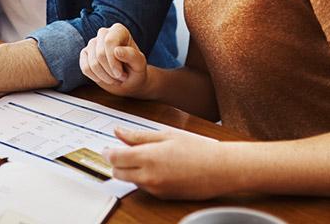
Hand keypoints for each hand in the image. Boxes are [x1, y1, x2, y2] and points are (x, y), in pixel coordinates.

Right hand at [79, 23, 150, 97]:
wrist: (129, 80)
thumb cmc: (135, 69)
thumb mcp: (139, 64)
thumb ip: (132, 56)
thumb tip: (116, 50)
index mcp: (118, 30)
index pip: (109, 42)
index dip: (113, 61)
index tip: (121, 74)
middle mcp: (103, 33)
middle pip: (100, 53)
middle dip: (110, 70)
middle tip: (121, 77)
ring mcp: (92, 43)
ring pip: (92, 63)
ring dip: (104, 76)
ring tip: (115, 79)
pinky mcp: (85, 54)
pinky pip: (85, 68)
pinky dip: (95, 77)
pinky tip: (104, 78)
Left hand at [104, 128, 230, 199]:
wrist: (221, 170)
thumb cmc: (198, 149)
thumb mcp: (166, 135)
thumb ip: (138, 136)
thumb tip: (118, 132)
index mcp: (148, 158)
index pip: (114, 158)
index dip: (108, 152)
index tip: (108, 148)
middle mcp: (149, 177)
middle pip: (117, 173)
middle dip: (117, 163)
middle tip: (123, 151)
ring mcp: (156, 189)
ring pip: (130, 181)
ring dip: (130, 171)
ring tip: (146, 157)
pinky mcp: (163, 196)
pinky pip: (144, 187)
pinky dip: (144, 178)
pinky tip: (158, 167)